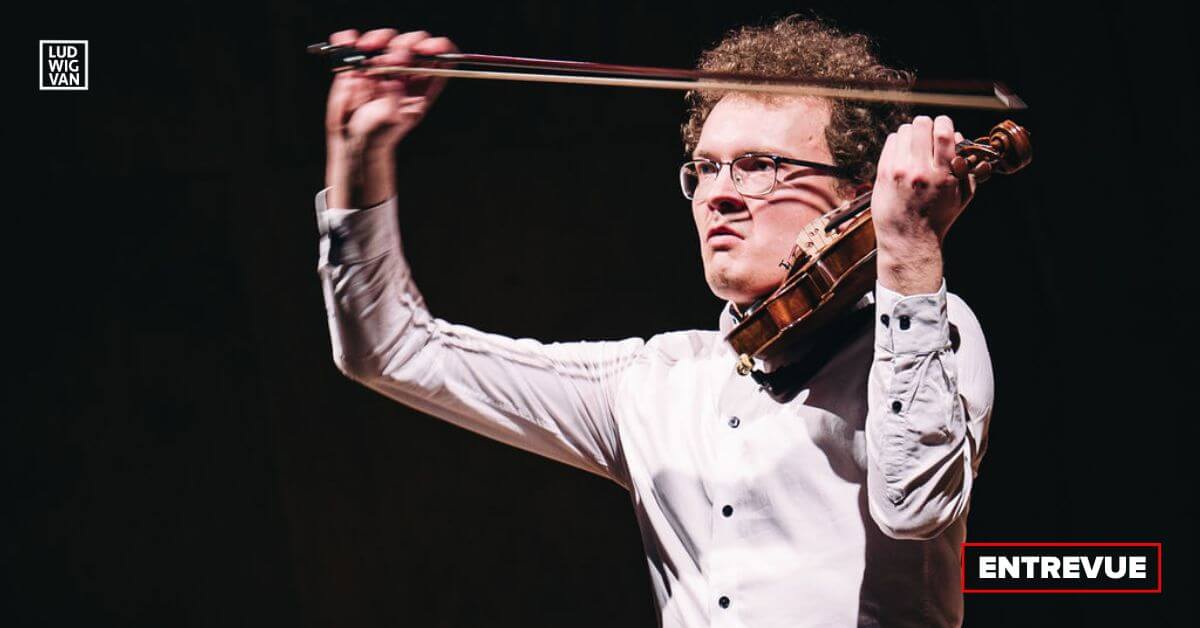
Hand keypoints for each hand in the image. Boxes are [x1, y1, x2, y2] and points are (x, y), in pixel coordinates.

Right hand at [323, 29, 456, 207]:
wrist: (353, 138)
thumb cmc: (378, 134)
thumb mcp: (391, 119)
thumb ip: (395, 97)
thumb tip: (395, 76)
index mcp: (423, 84)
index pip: (441, 58)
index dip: (439, 47)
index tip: (427, 48)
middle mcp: (406, 70)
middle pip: (414, 42)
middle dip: (404, 44)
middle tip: (392, 57)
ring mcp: (382, 64)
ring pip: (387, 38)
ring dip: (378, 38)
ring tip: (365, 49)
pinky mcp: (360, 63)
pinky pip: (356, 43)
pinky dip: (350, 38)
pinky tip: (347, 41)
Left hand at [870, 115, 976, 293]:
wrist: (908, 240)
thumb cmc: (938, 218)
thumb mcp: (963, 196)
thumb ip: (966, 167)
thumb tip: (959, 138)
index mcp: (943, 175)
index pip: (944, 132)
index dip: (944, 124)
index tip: (944, 128)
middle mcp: (920, 170)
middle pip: (922, 124)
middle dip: (927, 126)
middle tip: (927, 136)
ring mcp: (899, 171)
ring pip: (904, 130)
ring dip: (912, 134)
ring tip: (914, 147)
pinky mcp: (883, 174)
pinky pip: (891, 142)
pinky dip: (898, 143)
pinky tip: (902, 154)